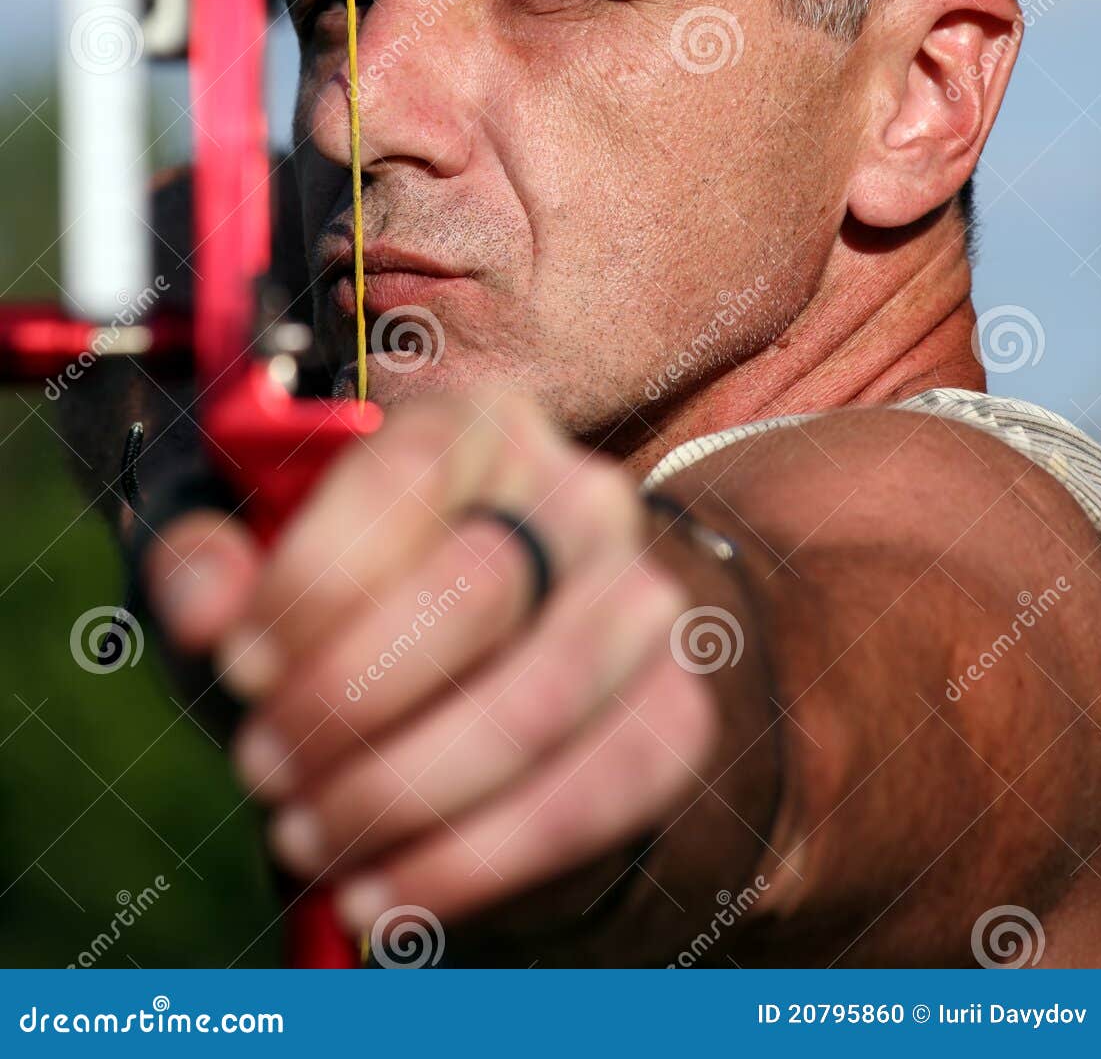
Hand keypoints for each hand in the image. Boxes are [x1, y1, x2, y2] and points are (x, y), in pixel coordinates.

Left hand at [145, 391, 716, 939]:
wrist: (505, 675)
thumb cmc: (367, 609)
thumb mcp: (274, 570)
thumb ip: (215, 568)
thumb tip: (205, 607)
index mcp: (479, 427)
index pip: (406, 474)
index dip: (312, 579)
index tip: (239, 665)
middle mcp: (578, 497)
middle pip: (475, 591)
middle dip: (346, 698)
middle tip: (265, 764)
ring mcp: (642, 604)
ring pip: (532, 706)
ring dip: (397, 791)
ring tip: (306, 836)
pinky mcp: (674, 715)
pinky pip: (586, 801)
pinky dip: (467, 866)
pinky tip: (380, 896)